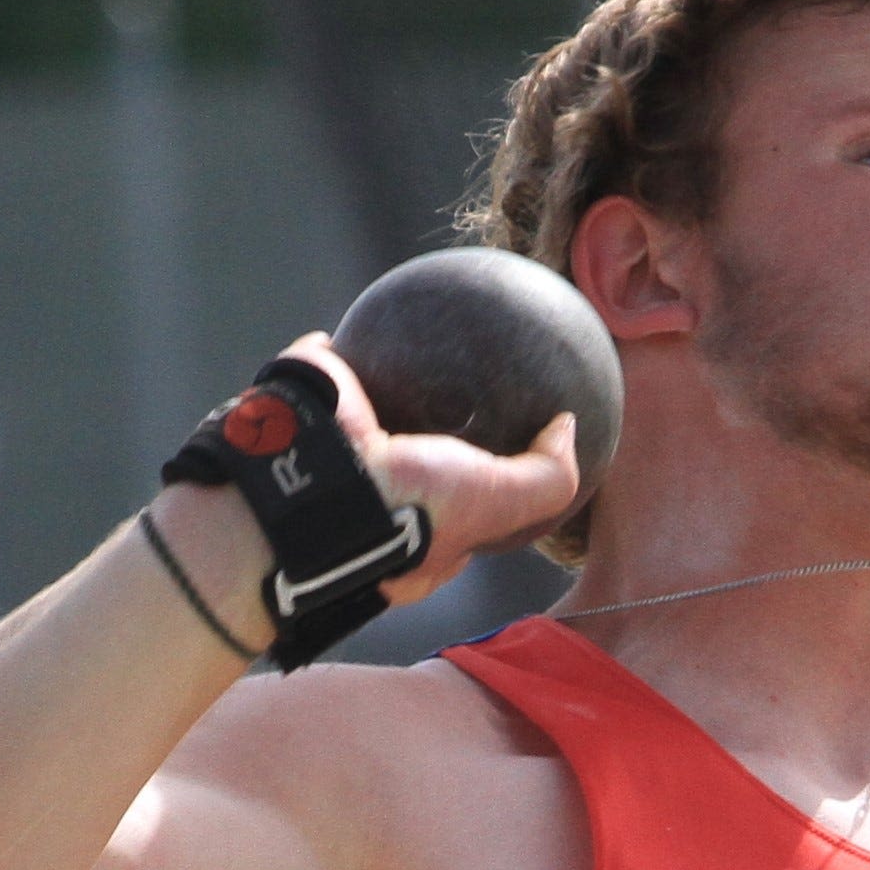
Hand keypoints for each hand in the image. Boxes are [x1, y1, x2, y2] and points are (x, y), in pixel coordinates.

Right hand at [293, 333, 586, 604]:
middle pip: (409, 465)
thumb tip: (566, 429)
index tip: (496, 469)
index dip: (478, 501)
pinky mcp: (303, 413)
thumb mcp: (499, 499)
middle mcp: (370, 504)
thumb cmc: (414, 505)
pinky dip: (330, 356)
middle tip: (453, 404)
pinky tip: (355, 327)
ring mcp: (332, 459)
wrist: (323, 481)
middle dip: (425, 440)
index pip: (456, 524)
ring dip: (377, 391)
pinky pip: (321, 375)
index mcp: (410, 542)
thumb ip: (545, 476)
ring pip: (362, 420)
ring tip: (407, 355)